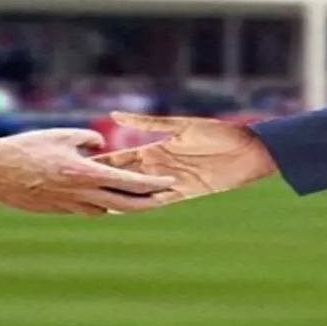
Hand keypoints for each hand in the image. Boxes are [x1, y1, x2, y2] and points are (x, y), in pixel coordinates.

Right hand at [0, 128, 174, 214]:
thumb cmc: (25, 148)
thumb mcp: (60, 135)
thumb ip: (87, 140)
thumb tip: (101, 148)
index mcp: (84, 174)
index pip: (128, 184)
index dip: (152, 185)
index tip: (168, 184)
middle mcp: (79, 195)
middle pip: (123, 205)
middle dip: (147, 203)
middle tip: (163, 199)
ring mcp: (66, 207)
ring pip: (103, 210)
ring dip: (119, 203)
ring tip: (133, 194)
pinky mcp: (54, 211)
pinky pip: (84, 210)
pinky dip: (96, 203)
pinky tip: (97, 194)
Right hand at [89, 112, 277, 207]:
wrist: (249, 150)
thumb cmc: (219, 133)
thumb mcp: (181, 126)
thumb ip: (149, 123)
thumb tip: (116, 116)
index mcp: (157, 149)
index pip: (122, 157)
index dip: (102, 162)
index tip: (77, 164)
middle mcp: (160, 167)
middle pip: (126, 176)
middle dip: (104, 181)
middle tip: (76, 188)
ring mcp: (171, 181)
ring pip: (138, 191)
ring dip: (120, 195)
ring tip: (95, 203)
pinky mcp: (186, 193)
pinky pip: (160, 200)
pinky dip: (144, 204)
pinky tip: (127, 209)